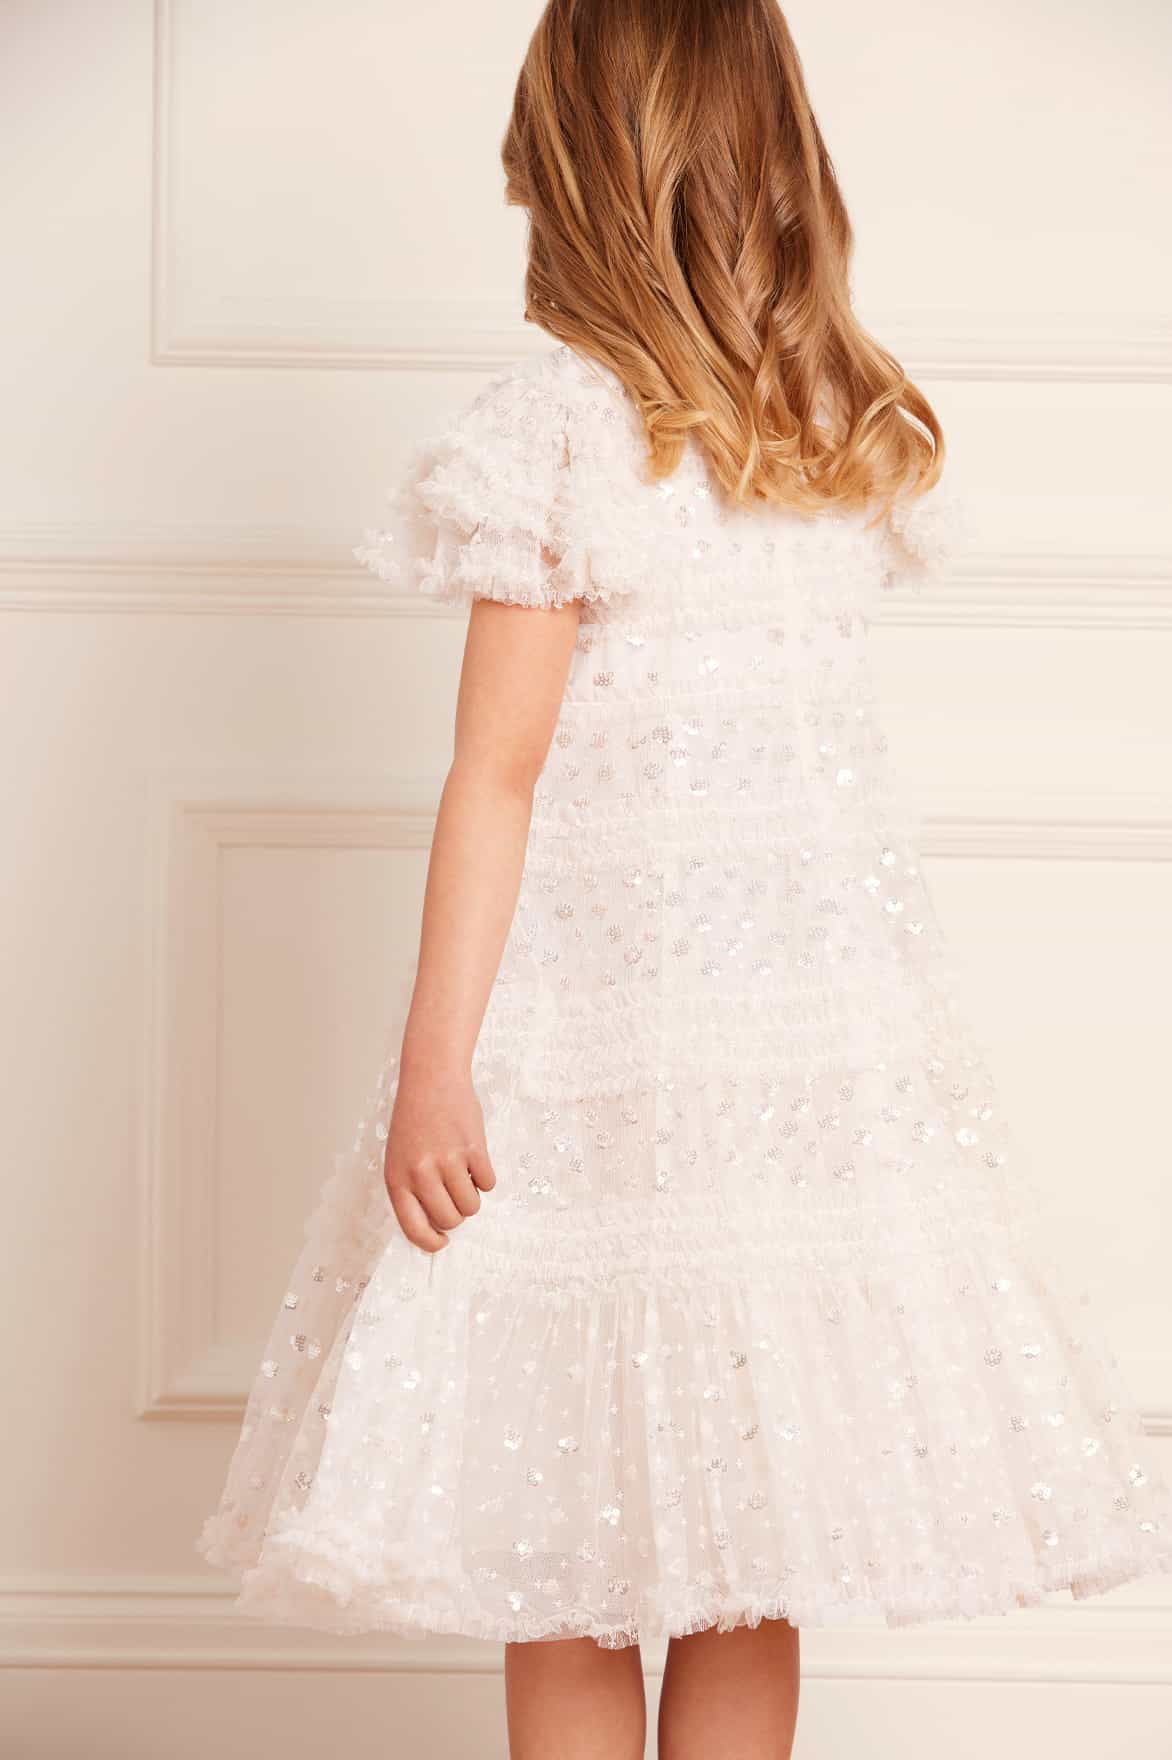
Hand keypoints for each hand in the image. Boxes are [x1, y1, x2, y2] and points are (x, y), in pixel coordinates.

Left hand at [383, 1065, 496, 1252]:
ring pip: (471, 1205)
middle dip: (457, 1214)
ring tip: (465, 1176)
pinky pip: (488, 1183)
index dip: (431, 1241)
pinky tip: (474, 1159)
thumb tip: (435, 1224)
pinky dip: (486, 1177)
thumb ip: (412, 1189)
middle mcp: (420, 1174)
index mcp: (397, 1179)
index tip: (441, 1241)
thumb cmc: (414, 1120)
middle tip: (456, 1196)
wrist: (431, 1079)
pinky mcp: (473, 1149)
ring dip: (473, 1196)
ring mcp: (448, 1161)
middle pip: (449, 1219)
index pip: (414, 1228)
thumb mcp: (399, 1157)